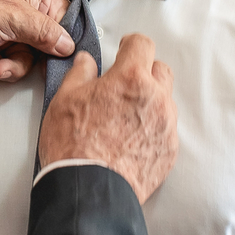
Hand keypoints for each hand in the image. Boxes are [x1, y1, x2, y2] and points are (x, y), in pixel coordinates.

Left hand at [0, 0, 74, 81]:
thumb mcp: (11, 16)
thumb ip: (43, 31)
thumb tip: (67, 43)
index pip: (64, 19)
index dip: (64, 40)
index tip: (60, 56)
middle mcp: (23, 12)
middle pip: (46, 46)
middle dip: (30, 58)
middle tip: (17, 57)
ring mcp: (7, 30)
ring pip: (26, 60)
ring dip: (10, 65)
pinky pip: (7, 65)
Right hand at [37, 33, 177, 203]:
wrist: (90, 191)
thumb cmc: (74, 144)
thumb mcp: (64, 99)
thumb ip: (80, 73)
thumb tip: (88, 61)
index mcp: (131, 78)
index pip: (142, 44)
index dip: (130, 45)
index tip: (124, 50)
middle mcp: (156, 98)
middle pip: (160, 70)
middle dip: (144, 71)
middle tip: (123, 84)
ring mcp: (167, 126)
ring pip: (164, 100)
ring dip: (149, 101)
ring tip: (124, 117)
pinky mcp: (170, 150)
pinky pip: (165, 129)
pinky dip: (152, 128)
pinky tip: (131, 139)